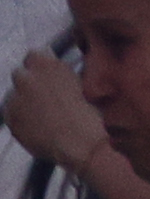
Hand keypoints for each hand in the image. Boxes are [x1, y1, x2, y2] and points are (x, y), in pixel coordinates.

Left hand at [5, 49, 96, 179]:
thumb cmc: (91, 114)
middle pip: (20, 74)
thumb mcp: (83, 84)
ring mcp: (14, 98)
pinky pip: (12, 115)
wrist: (82, 143)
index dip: (40, 66)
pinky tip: (41, 128)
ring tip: (46, 118)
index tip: (48, 76)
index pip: (34, 55)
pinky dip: (22, 120)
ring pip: (15, 96)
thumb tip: (50, 60)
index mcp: (47, 65)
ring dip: (25, 102)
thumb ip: (61, 71)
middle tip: (46, 99)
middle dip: (30, 83)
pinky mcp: (9, 118)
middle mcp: (26, 77)